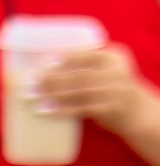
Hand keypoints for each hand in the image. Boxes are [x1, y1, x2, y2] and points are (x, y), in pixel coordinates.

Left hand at [32, 43, 158, 130]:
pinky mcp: (111, 109)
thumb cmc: (111, 87)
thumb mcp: (106, 69)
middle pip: (79, 74)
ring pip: (78, 91)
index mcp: (114, 56)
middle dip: (51, 79)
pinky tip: (45, 110)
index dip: (66, 58)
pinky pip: (82, 108)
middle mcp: (117, 71)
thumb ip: (85, 64)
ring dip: (52, 95)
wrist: (137, 111)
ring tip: (31, 97)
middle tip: (28, 83)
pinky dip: (61, 109)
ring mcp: (115, 91)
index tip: (44, 62)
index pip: (88, 54)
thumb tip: (41, 63)